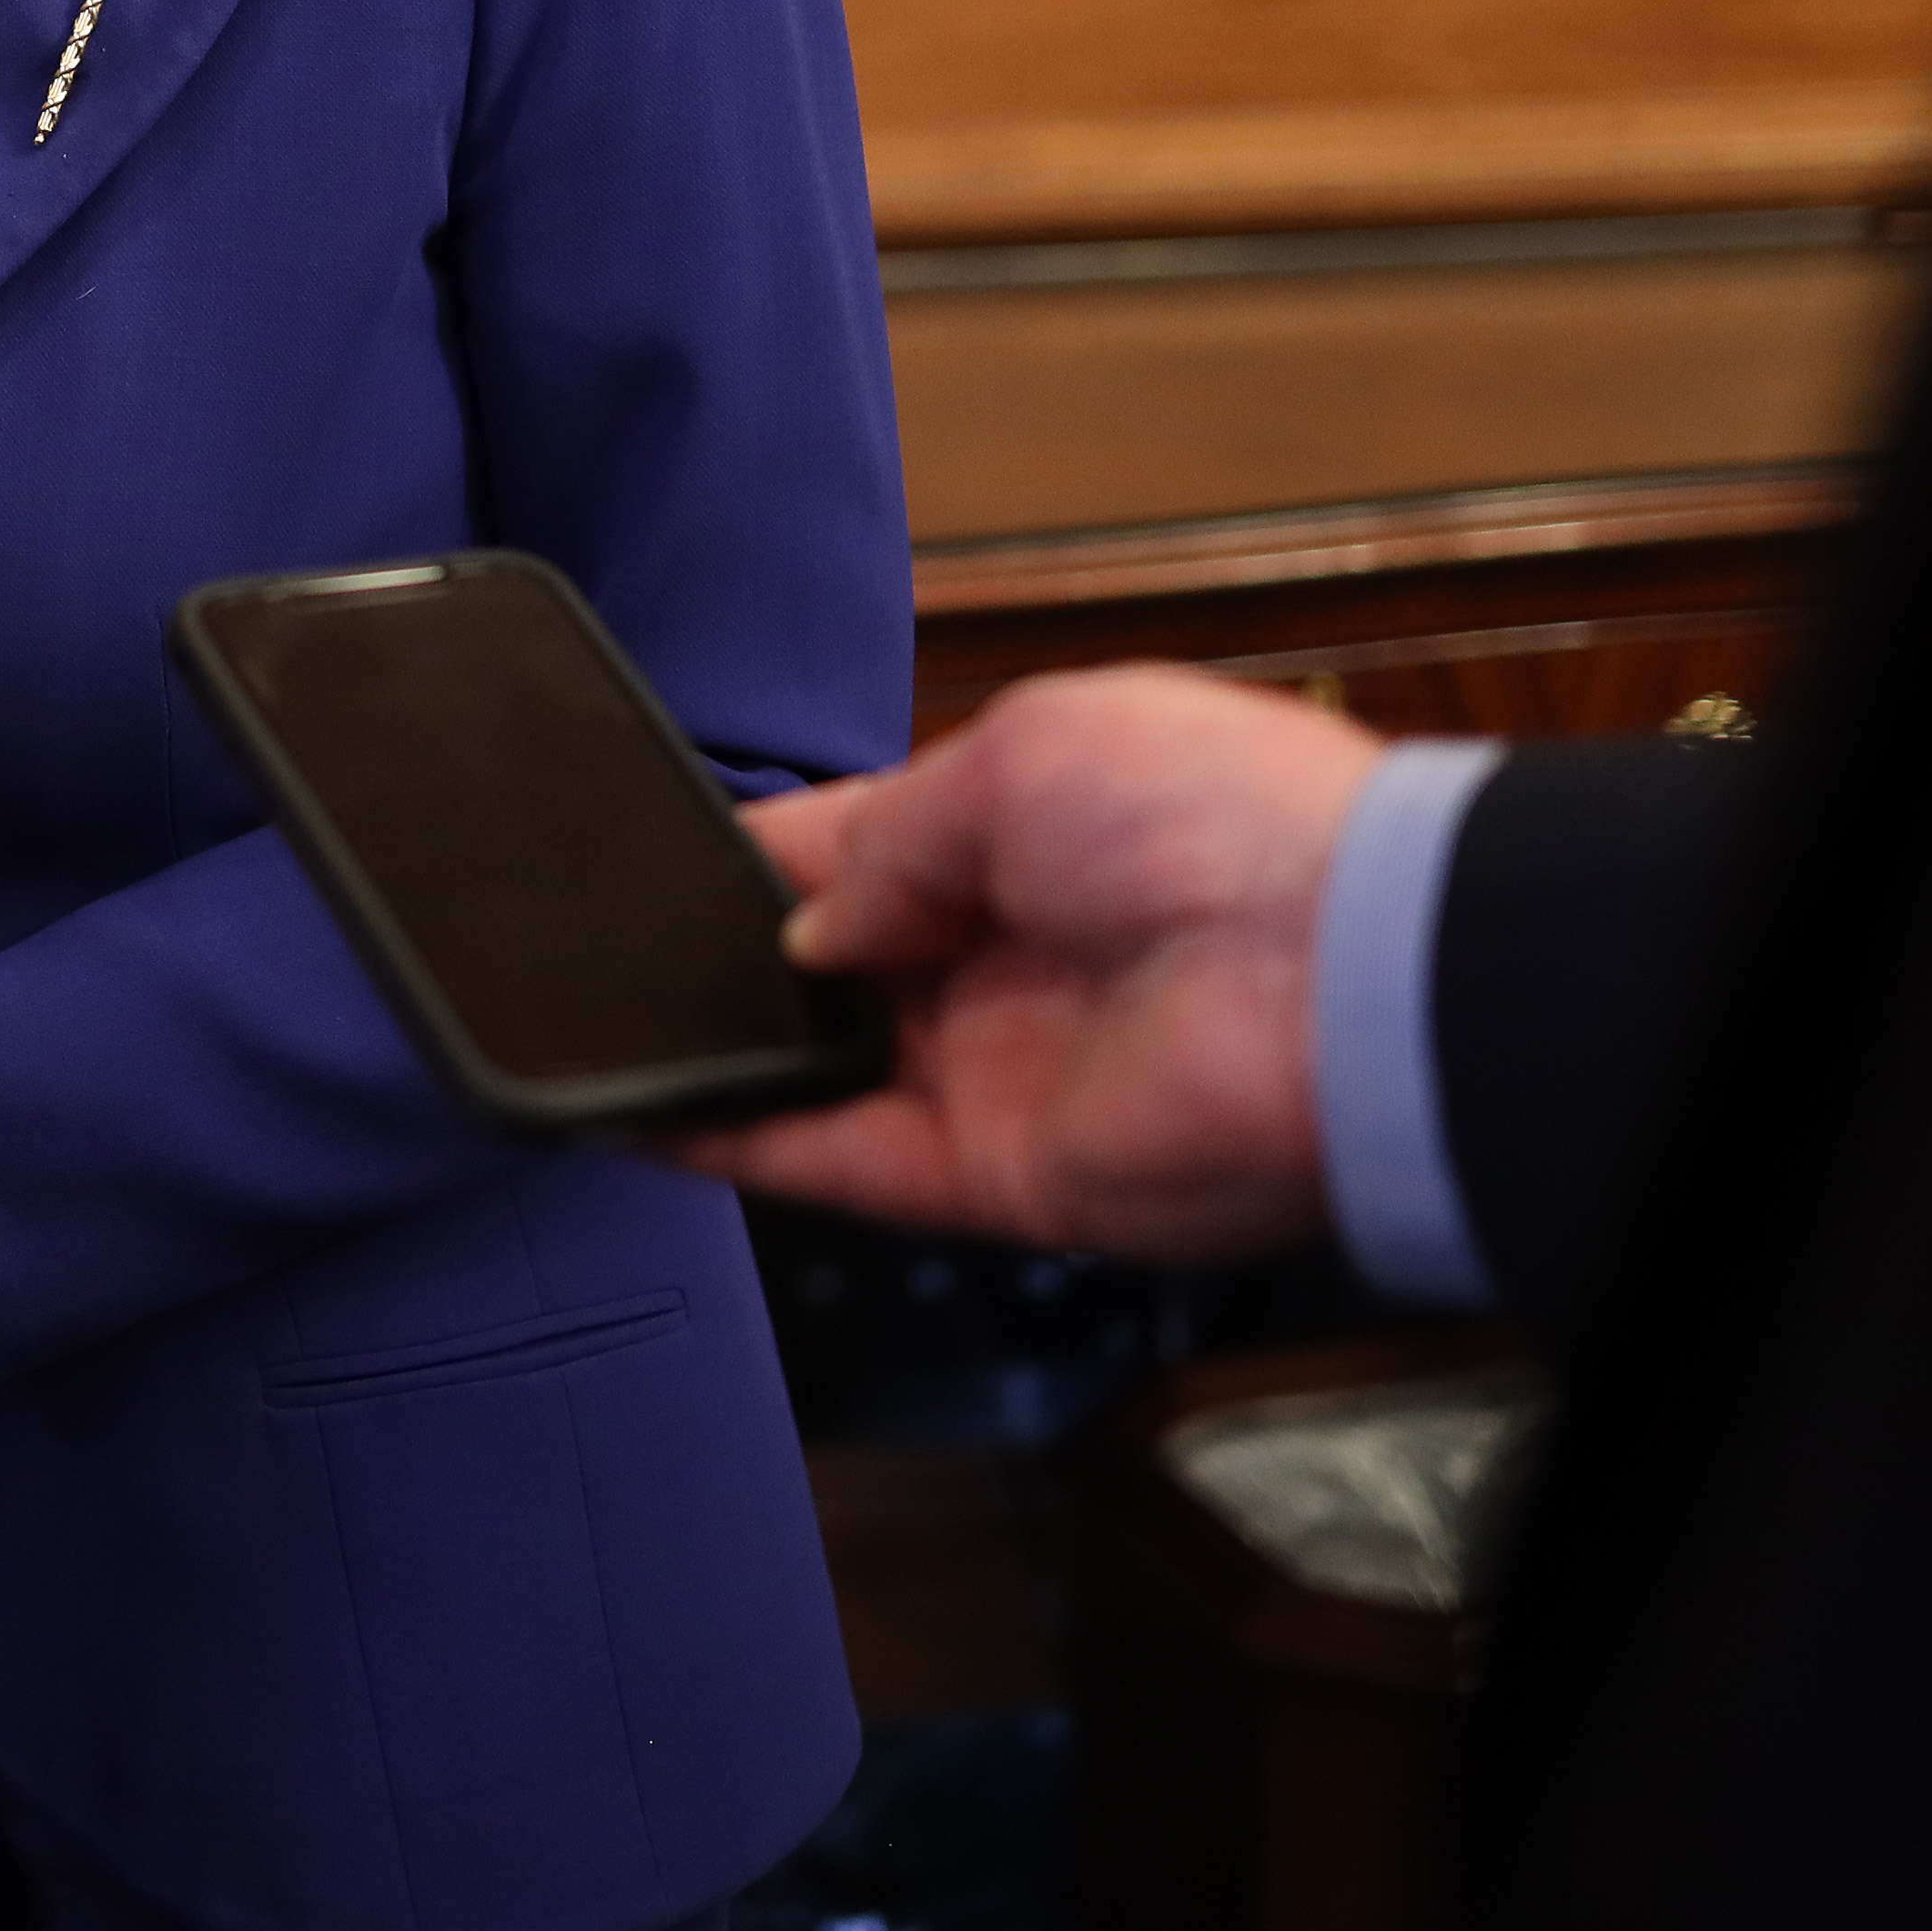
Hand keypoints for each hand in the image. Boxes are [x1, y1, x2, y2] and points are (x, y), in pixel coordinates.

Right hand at [665, 663, 1378, 1263]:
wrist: (1342, 978)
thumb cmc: (1219, 822)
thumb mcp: (1023, 756)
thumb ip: (885, 840)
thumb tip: (806, 927)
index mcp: (1029, 832)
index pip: (860, 846)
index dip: (761, 852)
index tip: (649, 851)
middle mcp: (1010, 955)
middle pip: (835, 966)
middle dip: (731, 955)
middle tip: (602, 944)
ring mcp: (998, 1070)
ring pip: (824, 1071)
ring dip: (720, 1053)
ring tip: (589, 1027)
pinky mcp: (994, 1175)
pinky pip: (841, 1167)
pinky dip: (741, 1146)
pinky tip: (637, 1115)